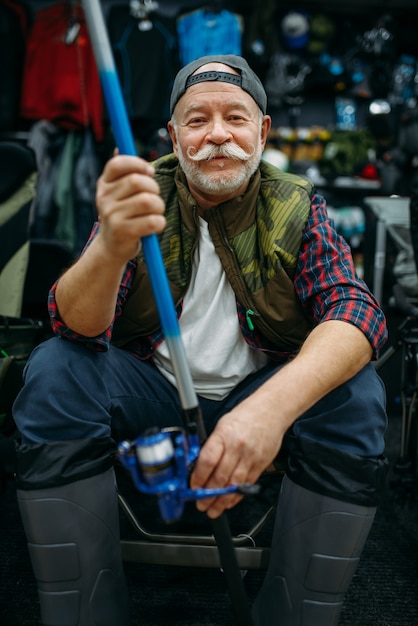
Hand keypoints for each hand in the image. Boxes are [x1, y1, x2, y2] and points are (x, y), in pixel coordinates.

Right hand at [95, 154, 165, 262]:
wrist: (111, 247)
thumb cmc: (122, 215)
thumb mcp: (117, 193)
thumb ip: (123, 173)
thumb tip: (120, 147)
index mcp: (104, 184)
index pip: (118, 164)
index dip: (138, 164)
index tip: (149, 172)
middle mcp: (104, 198)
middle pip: (138, 182)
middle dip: (154, 188)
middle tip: (154, 198)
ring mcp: (112, 215)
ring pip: (148, 201)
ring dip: (159, 207)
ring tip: (154, 213)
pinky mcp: (122, 232)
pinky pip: (152, 221)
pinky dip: (159, 223)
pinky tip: (154, 226)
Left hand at [190, 403, 283, 518]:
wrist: (271, 410)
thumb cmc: (246, 416)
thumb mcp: (222, 425)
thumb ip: (212, 445)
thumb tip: (199, 465)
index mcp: (224, 435)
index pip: (207, 461)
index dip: (198, 478)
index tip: (193, 487)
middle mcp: (237, 447)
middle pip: (220, 477)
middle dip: (208, 494)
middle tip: (201, 503)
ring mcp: (250, 457)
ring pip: (234, 484)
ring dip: (222, 500)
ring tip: (213, 509)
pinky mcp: (261, 464)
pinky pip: (247, 484)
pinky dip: (237, 495)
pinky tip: (229, 501)